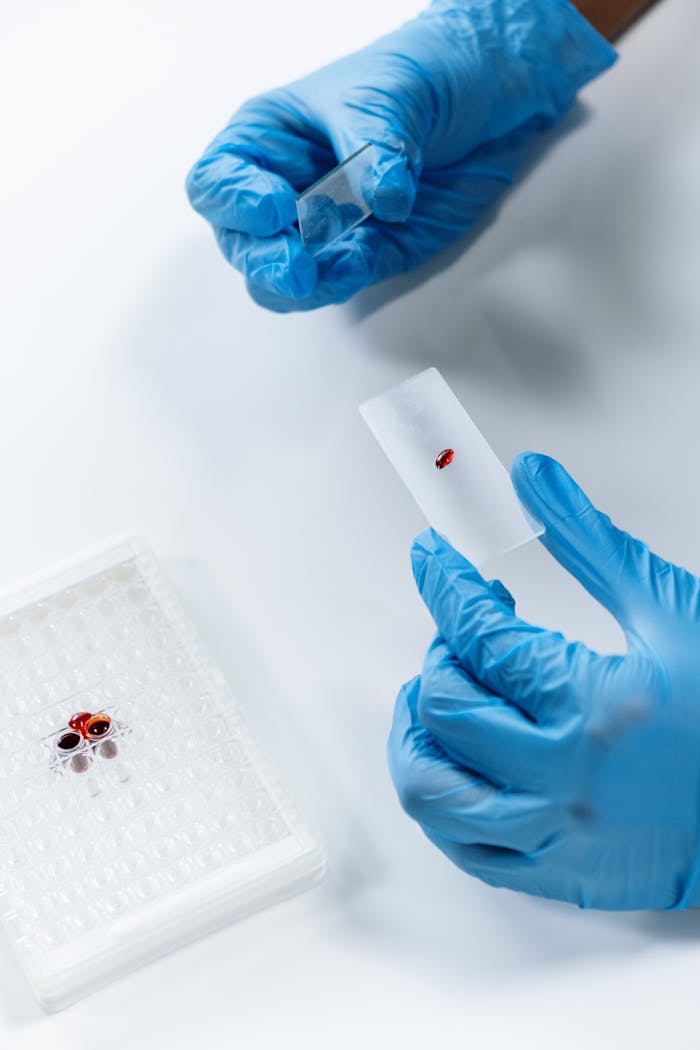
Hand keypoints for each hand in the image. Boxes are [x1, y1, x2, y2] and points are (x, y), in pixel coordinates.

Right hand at [186, 1, 614, 311]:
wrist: (488, 97)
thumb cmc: (422, 74)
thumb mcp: (391, 92)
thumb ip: (377, 145)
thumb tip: (383, 198)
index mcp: (268, 140)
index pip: (219, 183)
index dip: (235, 203)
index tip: (275, 208)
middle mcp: (287, 189)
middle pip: (243, 244)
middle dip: (264, 261)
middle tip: (294, 268)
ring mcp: (324, 228)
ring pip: (282, 279)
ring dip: (302, 285)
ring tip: (328, 274)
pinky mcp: (366, 255)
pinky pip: (339, 283)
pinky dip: (344, 283)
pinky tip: (358, 266)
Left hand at [389, 453, 699, 909]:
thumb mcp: (670, 608)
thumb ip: (589, 541)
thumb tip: (533, 481)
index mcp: (592, 706)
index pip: (478, 633)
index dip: (444, 582)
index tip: (434, 559)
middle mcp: (564, 779)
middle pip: (442, 707)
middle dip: (437, 652)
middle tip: (462, 629)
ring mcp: (559, 835)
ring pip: (432, 792)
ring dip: (416, 734)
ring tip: (435, 697)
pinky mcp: (563, 873)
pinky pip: (465, 850)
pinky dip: (444, 800)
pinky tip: (457, 763)